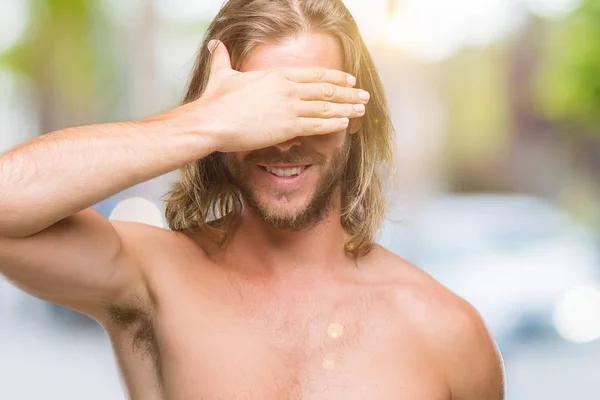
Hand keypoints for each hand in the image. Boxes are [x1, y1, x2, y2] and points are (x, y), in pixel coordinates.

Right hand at [172, 40, 369, 152]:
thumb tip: (214, 45)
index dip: (333, 77)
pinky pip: (317, 125)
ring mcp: (289, 107)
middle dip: (347, 92)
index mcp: (276, 76)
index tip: (348, 79)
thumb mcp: (221, 74)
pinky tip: (345, 123)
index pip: (313, 74)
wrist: (211, 120)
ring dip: (346, 108)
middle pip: (325, 90)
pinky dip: (333, 123)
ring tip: (361, 109)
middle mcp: (287, 89)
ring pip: (326, 107)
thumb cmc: (215, 100)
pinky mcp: (288, 126)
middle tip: (363, 94)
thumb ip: (222, 59)